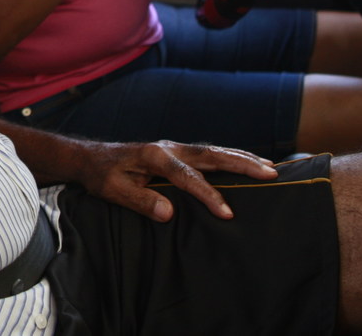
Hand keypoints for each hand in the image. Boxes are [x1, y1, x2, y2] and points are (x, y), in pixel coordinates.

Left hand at [74, 140, 276, 220]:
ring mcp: (174, 147)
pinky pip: (209, 153)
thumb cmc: (102, 176)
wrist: (91, 158)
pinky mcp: (177, 151)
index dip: (208, 195)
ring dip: (242, 157)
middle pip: (211, 155)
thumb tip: (169, 213)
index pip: (188, 177)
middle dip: (242, 164)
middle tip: (271, 173)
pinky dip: (230, 156)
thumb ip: (140, 201)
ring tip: (271, 167)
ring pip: (214, 151)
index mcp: (155, 156)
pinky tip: (247, 162)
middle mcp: (169, 148)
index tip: (227, 213)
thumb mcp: (114, 191)